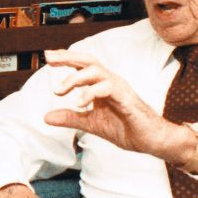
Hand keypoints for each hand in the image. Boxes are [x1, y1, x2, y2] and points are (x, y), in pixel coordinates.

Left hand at [41, 49, 176, 156]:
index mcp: (102, 85)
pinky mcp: (126, 98)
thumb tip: (46, 117)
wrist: (151, 140)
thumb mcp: (91, 124)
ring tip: (58, 91)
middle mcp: (110, 81)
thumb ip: (70, 118)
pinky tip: (78, 102)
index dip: (66, 58)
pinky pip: (107, 88)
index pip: (82, 65)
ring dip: (74, 78)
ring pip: (96, 71)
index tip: (48, 57)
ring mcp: (119, 87)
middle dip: (68, 57)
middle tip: (48, 59)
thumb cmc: (126, 128)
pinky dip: (90, 93)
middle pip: (88, 60)